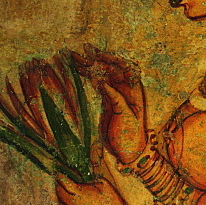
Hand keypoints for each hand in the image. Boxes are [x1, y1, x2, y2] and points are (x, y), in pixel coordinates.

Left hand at [56, 174, 138, 204]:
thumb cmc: (115, 203)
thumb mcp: (106, 186)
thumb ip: (91, 181)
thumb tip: (82, 180)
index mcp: (85, 193)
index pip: (67, 184)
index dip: (61, 177)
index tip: (59, 173)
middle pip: (62, 195)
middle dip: (58, 188)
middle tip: (58, 183)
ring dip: (59, 201)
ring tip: (59, 195)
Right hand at [71, 44, 146, 162]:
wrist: (127, 152)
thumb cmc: (130, 136)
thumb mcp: (125, 117)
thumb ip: (116, 100)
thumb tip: (103, 83)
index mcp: (134, 90)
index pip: (123, 68)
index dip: (109, 59)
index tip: (94, 55)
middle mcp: (125, 89)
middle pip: (110, 68)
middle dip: (94, 59)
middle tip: (78, 52)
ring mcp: (115, 93)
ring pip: (101, 74)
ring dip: (88, 65)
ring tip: (72, 56)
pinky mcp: (107, 100)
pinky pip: (97, 83)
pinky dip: (87, 76)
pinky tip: (77, 69)